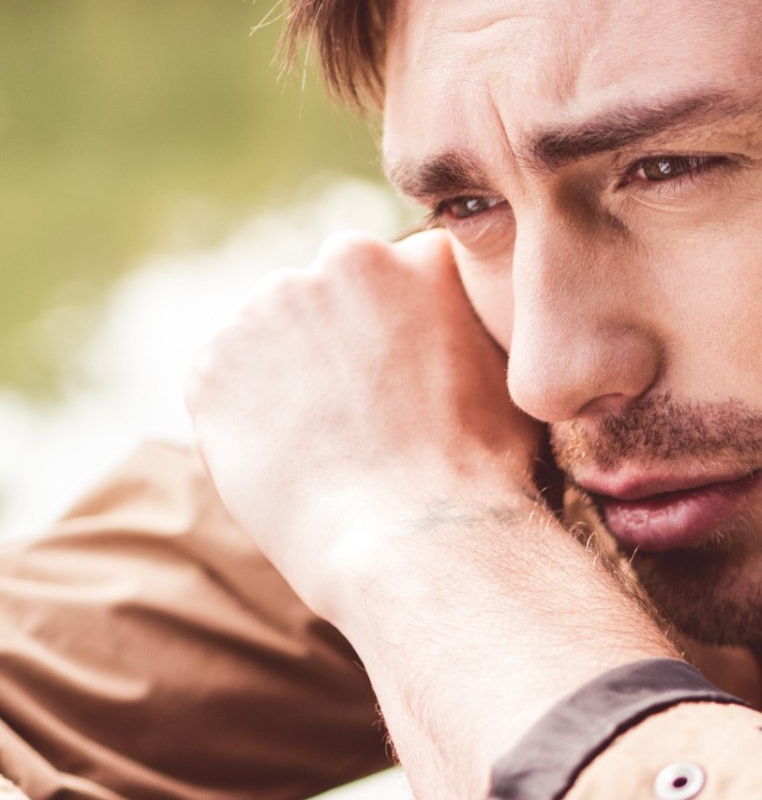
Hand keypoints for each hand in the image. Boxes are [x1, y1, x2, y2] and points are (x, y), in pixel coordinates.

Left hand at [187, 230, 542, 622]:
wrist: (415, 540)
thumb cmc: (483, 474)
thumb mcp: (510, 376)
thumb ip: (470, 328)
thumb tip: (457, 329)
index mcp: (419, 260)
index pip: (401, 275)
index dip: (407, 331)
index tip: (414, 381)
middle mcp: (341, 263)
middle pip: (331, 297)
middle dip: (342, 343)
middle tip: (371, 417)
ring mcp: (269, 307)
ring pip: (273, 335)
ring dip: (291, 376)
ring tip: (332, 448)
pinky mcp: (213, 363)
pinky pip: (226, 385)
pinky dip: (248, 419)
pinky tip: (293, 462)